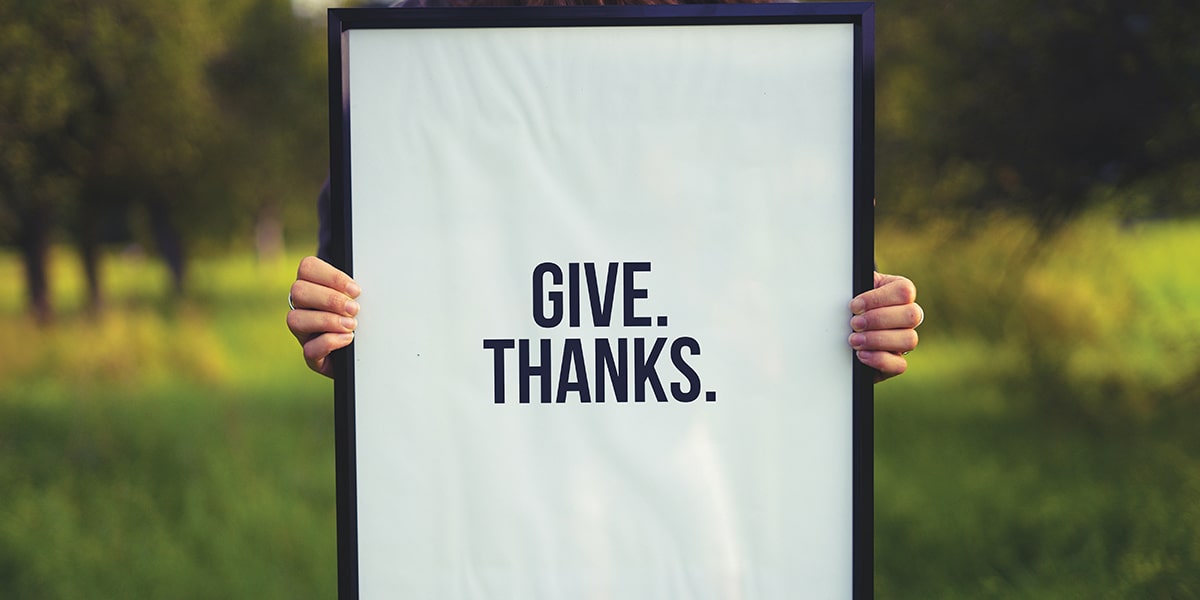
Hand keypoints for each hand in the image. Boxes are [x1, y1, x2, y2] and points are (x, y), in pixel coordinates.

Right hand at [286, 256, 360, 377]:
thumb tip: (359, 288)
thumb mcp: (360, 298)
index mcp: (313, 285)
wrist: (366, 351)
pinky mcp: (312, 356)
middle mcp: (302, 307)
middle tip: (354, 309)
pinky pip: (309, 349)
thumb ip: (355, 289)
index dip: (331, 276)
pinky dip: (329, 342)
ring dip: (327, 320)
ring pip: (295, 320)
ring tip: (352, 325)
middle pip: (298, 291)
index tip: (355, 290)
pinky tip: (347, 338)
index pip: (307, 268)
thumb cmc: (362, 317)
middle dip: (330, 299)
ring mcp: (304, 332)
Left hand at [848, 272, 922, 382]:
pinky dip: (880, 360)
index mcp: (899, 292)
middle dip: (878, 320)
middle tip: (854, 323)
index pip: (904, 291)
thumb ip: (854, 286)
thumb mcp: (852, 290)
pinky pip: (900, 365)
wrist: (840, 329)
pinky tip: (861, 355)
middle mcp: (908, 316)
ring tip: (854, 340)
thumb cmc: (850, 306)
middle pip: (912, 315)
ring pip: (909, 340)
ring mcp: (904, 339)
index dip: (878, 299)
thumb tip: (843, 288)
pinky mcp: (896, 362)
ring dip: (878, 340)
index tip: (855, 305)